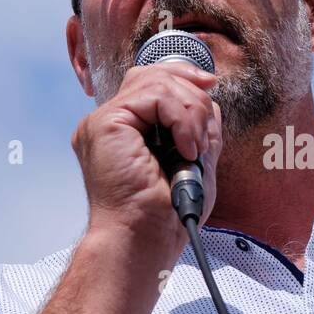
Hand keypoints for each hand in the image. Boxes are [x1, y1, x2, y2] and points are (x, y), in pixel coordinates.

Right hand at [71, 60, 221, 261]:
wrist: (145, 238)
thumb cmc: (165, 216)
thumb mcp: (195, 162)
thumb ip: (199, 129)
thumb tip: (210, 100)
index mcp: (126, 131)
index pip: (151, 83)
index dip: (183, 77)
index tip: (210, 87)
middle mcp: (110, 123)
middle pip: (153, 75)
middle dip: (192, 94)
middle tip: (203, 136)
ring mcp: (103, 122)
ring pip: (157, 82)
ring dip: (190, 113)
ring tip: (194, 149)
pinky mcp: (105, 124)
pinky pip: (153, 96)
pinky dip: (181, 118)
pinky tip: (184, 148)